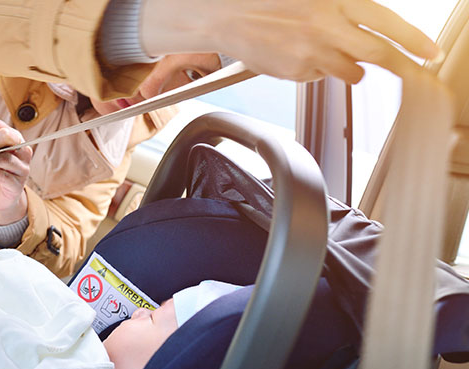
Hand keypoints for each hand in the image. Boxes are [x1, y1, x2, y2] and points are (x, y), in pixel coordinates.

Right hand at [141, 0, 440, 83]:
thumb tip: (370, 25)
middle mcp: (327, 27)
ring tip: (326, 49)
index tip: (430, 54)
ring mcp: (310, 53)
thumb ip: (344, 8)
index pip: (387, 23)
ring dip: (349, 65)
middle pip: (378, 54)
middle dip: (398, 64)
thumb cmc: (265, 0)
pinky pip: (318, 76)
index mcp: (335, 0)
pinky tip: (296, 52)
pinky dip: (315, 68)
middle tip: (410, 68)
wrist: (223, 13)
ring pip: (351, 71)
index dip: (413, 41)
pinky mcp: (294, 72)